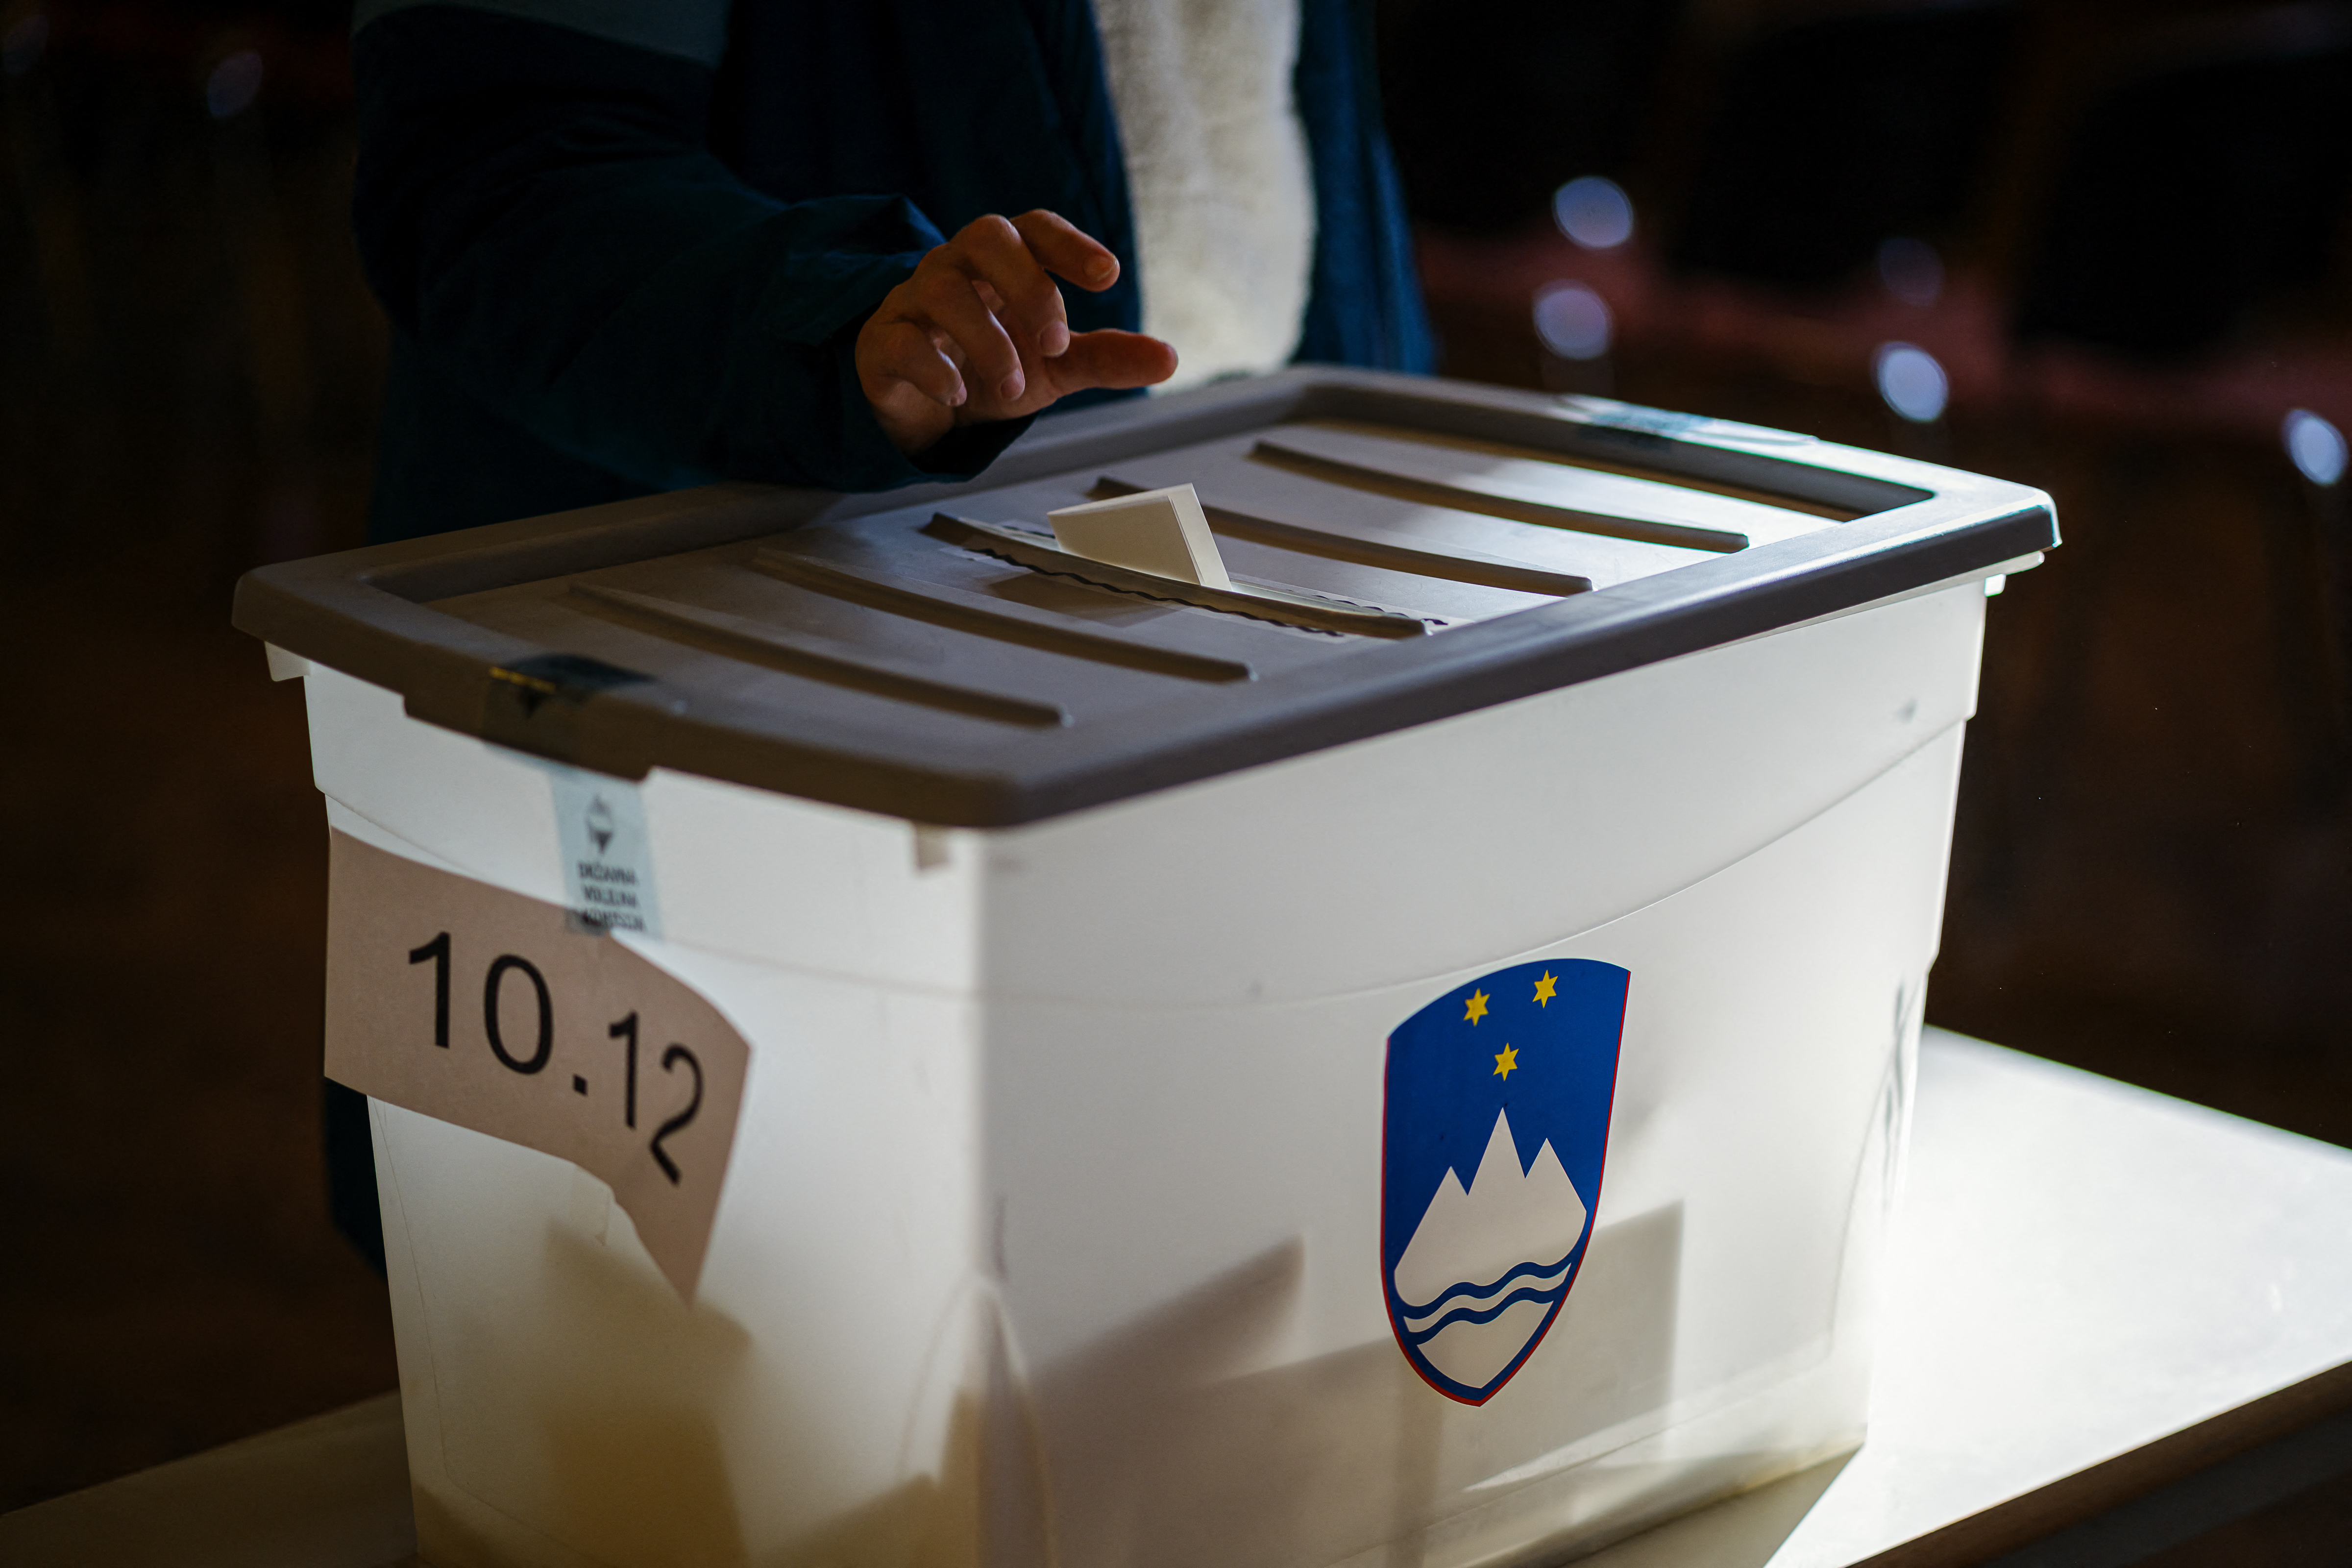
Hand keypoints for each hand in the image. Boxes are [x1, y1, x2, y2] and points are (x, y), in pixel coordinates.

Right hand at [856, 210, 1177, 456]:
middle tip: (1056, 342)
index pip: (1035, 228)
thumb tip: (1170, 359)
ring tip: (1014, 385)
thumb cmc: (995, 366)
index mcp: (1005, 263)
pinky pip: (899, 339)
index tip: (1108, 275)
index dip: (1070, 243)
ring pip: (942, 289)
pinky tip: (958, 395)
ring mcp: (914, 301)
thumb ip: (1107, 357)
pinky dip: (933, 366)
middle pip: (985, 236)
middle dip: (1027, 284)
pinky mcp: (881, 344)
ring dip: (987, 340)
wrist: (930, 412)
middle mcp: (958, 268)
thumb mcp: (1056, 365)